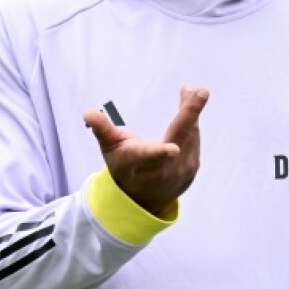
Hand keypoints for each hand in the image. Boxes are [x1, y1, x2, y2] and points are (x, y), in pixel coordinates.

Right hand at [83, 85, 209, 216]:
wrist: (143, 198)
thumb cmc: (124, 166)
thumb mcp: (110, 149)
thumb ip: (102, 129)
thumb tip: (88, 113)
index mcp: (140, 163)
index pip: (149, 157)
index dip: (160, 153)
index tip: (173, 149)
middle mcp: (164, 170)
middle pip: (180, 137)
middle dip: (191, 113)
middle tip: (201, 91)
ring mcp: (181, 171)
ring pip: (191, 134)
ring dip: (192, 110)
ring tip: (193, 90)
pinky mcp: (193, 168)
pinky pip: (195, 139)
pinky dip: (194, 122)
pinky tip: (192, 105)